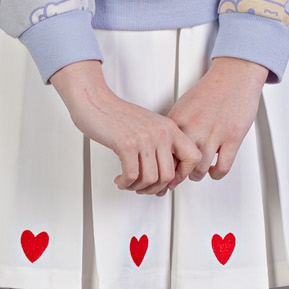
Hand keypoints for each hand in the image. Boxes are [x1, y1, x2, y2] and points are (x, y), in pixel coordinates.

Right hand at [49, 60, 201, 194]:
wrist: (94, 100)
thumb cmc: (116, 115)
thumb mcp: (148, 126)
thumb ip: (159, 145)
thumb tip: (164, 175)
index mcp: (169, 128)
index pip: (193, 157)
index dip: (183, 175)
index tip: (167, 181)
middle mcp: (161, 132)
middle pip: (168, 176)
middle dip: (153, 188)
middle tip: (141, 187)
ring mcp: (145, 138)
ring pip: (151, 179)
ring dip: (137, 187)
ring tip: (128, 183)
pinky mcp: (127, 144)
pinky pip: (132, 176)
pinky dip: (125, 183)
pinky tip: (120, 180)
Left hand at [166, 55, 269, 180]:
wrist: (234, 75)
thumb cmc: (211, 89)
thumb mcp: (184, 105)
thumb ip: (176, 126)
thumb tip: (167, 145)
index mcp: (178, 120)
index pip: (163, 151)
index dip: (161, 166)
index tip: (161, 172)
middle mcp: (194, 128)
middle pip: (178, 164)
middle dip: (176, 177)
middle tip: (176, 180)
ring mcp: (213, 134)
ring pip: (199, 170)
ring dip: (196, 176)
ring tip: (196, 174)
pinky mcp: (233, 138)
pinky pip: (222, 168)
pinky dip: (216, 174)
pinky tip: (214, 170)